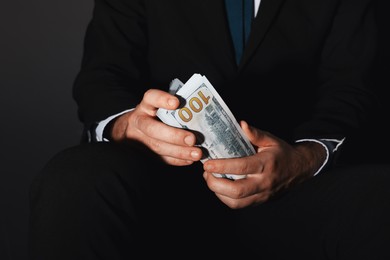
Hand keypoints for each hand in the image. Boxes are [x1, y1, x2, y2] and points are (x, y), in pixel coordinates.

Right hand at [109, 89, 202, 165]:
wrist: (133, 129)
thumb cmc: (155, 114)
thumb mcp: (161, 105)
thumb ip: (176, 107)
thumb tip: (200, 113)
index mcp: (146, 105)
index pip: (151, 98)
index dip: (162, 100)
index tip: (176, 102)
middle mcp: (140, 121)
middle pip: (152, 129)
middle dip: (173, 135)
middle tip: (192, 139)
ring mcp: (141, 138)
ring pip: (157, 146)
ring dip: (179, 151)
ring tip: (196, 153)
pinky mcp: (146, 152)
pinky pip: (161, 158)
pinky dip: (177, 160)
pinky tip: (190, 160)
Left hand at [203, 120, 325, 208]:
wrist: (299, 169)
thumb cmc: (282, 152)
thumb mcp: (271, 139)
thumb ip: (255, 133)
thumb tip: (241, 124)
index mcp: (266, 164)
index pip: (241, 168)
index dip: (222, 166)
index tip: (208, 163)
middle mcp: (264, 182)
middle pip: (236, 190)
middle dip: (215, 183)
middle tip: (206, 172)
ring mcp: (262, 194)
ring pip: (236, 201)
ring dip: (218, 192)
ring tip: (210, 179)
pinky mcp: (260, 201)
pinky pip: (239, 205)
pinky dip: (225, 198)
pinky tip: (219, 187)